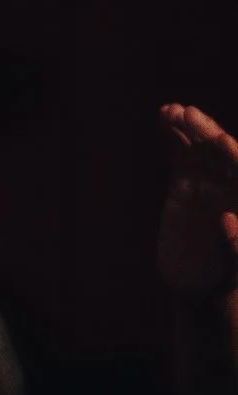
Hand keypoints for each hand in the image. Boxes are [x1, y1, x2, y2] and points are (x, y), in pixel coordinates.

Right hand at [160, 103, 237, 298]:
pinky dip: (172, 136)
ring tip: (170, 112)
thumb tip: (226, 218)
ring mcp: (208, 180)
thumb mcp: (237, 265)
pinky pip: (180, 153)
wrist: (202, 282)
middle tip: (186, 113)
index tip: (217, 139)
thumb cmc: (227, 275)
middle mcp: (231, 183)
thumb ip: (236, 244)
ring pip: (200, 146)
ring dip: (186, 127)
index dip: (232, 153)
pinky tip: (163, 120)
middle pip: (221, 150)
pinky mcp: (185, 183)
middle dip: (205, 131)